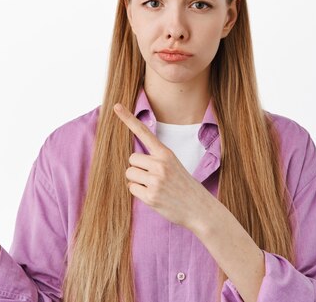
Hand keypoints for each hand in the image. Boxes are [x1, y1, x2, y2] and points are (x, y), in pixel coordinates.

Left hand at [112, 103, 214, 230]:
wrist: (199, 208)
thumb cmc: (183, 186)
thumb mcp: (173, 165)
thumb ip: (156, 159)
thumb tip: (133, 160)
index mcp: (166, 153)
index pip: (144, 132)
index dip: (128, 119)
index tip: (116, 106)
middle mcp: (160, 164)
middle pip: (131, 159)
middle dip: (138, 168)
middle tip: (153, 177)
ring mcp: (155, 180)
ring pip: (129, 173)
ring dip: (137, 180)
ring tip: (154, 186)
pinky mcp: (151, 196)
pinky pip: (131, 188)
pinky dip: (139, 192)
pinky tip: (153, 196)